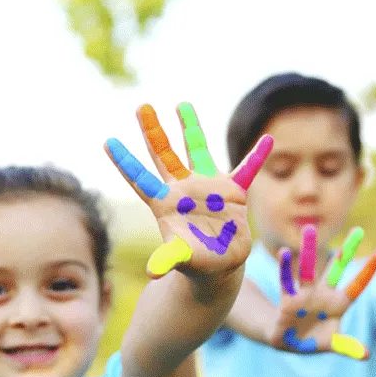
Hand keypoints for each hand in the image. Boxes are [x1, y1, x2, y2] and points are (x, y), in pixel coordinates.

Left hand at [105, 102, 271, 279]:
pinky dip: (257, 157)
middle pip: (163, 155)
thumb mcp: (182, 258)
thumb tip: (153, 272)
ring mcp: (206, 187)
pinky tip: (268, 140)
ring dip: (190, 127)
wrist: (219, 264)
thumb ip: (168, 258)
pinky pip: (246, 170)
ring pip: (196, 150)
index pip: (141, 179)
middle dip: (152, 131)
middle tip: (141, 106)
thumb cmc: (196, 263)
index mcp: (166, 204)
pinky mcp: (231, 192)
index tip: (107, 142)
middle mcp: (182, 190)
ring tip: (182, 104)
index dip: (125, 162)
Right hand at [268, 225, 375, 359]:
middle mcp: (324, 294)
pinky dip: (285, 268)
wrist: (288, 340)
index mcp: (339, 304)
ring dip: (308, 250)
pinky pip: (287, 281)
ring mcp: (306, 294)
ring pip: (309, 269)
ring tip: (308, 229)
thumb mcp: (332, 344)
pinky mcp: (288, 298)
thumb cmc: (313, 340)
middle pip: (337, 268)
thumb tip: (367, 356)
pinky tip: (284, 253)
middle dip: (347, 250)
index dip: (368, 270)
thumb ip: (348, 347)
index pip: (356, 285)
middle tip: (358, 230)